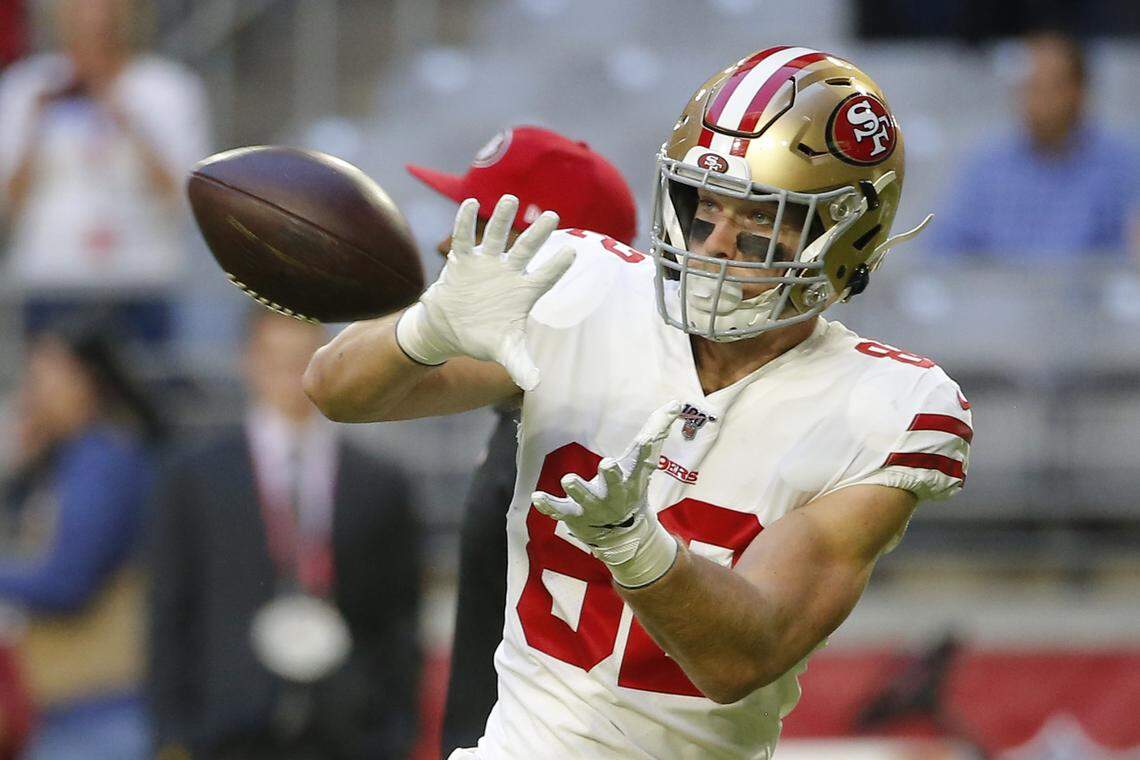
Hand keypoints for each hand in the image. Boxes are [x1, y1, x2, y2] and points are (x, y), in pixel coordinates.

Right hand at [395, 195, 574, 390]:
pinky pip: (464, 238)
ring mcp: (485, 264)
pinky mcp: (462, 262)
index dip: (557, 265)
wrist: (448, 330)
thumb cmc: (482, 337)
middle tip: (552, 216)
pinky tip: (472, 204)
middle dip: (538, 234)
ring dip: (502, 218)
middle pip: (525, 249)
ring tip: (512, 199)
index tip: (572, 251)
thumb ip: (521, 364)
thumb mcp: (503, 350)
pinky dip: (466, 222)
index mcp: (522, 292)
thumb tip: (536, 384)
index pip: (545, 277)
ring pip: (495, 237)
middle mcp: (507, 273)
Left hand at [532, 401, 682, 586]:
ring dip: (578, 489)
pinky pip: (559, 510)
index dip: (644, 451)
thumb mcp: (644, 463)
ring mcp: (592, 506)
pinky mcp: (573, 514)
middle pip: (614, 485)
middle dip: (611, 476)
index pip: (641, 462)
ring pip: (584, 498)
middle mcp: (613, 494)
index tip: (647, 440)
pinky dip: (549, 506)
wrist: (622, 534)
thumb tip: (676, 402)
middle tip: (606, 464)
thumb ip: (656, 431)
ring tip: (568, 478)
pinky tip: (537, 498)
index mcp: (631, 479)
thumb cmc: (631, 488)